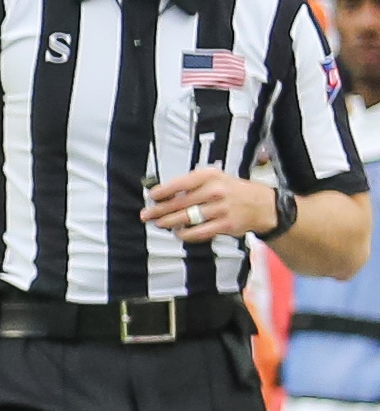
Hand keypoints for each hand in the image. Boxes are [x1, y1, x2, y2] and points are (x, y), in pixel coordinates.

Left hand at [141, 167, 278, 242]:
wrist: (263, 205)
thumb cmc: (234, 191)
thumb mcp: (216, 179)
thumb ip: (193, 185)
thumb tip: (166, 194)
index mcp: (211, 176)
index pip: (181, 183)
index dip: (163, 191)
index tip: (151, 196)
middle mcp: (215, 191)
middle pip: (179, 203)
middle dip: (159, 210)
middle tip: (147, 214)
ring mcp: (221, 209)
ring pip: (187, 218)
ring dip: (169, 223)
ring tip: (159, 224)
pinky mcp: (225, 225)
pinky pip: (199, 232)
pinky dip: (186, 234)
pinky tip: (179, 233)